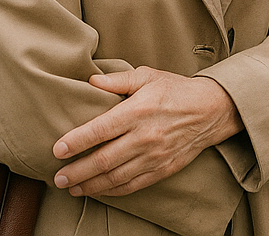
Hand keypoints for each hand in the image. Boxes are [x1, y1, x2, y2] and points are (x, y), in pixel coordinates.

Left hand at [52, 66, 242, 196]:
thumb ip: (119, 80)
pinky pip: (132, 185)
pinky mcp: (162, 169)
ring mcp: (154, 156)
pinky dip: (112, 191)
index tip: (58, 149)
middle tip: (58, 177)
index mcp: (139, 111)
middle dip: (76, 171)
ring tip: (72, 187)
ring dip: (90, 185)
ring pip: (115, 177)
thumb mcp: (149, 76)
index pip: (100, 130)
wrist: (211, 110)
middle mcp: (145, 136)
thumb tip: (91, 81)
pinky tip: (98, 190)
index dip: (76, 141)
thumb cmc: (176, 90)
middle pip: (103, 160)